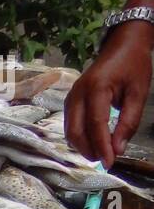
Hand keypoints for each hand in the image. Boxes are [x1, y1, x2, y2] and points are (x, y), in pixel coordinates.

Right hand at [64, 23, 153, 166]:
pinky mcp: (70, 102)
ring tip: (101, 152)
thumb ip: (129, 121)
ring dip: (83, 146)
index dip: (102, 146)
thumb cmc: (133, 66)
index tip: (110, 163)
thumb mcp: (138, 93)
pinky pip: (70, 126)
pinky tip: (94, 141)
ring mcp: (71, 97)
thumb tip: (118, 149)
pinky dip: (80, 138)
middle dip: (89, 150)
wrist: (122, 45)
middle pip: (76, 131)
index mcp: (96, 88)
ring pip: (70, 131)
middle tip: (106, 159)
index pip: (96, 124)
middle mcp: (78, 93)